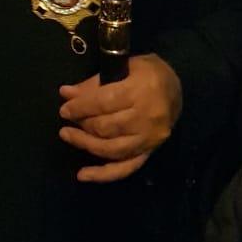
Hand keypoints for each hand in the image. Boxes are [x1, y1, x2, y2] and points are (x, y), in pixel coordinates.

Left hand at [58, 55, 182, 183]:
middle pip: (106, 127)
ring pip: (112, 149)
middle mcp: (147, 117)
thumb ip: (94, 82)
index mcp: (140, 90)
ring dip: (86, 144)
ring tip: (68, 136)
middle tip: (67, 120)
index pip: (103, 103)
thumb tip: (66, 93)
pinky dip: (103, 174)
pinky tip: (83, 175)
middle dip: (82, 124)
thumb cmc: (148, 73)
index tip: (64, 109)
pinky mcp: (150, 152)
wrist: (177, 89)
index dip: (80, 108)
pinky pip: (126, 168)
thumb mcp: (123, 66)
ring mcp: (150, 138)